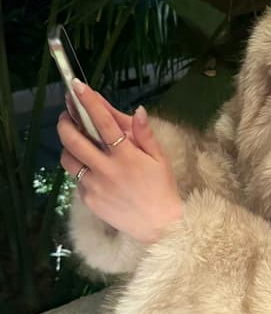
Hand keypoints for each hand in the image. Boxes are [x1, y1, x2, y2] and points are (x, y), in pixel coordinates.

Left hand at [58, 79, 183, 244]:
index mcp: (126, 156)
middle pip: (74, 140)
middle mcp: (106, 169)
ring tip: (75, 140)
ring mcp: (94, 185)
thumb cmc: (162, 188)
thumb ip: (145, 134)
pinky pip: (77, 178)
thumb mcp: (159, 159)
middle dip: (66, 122)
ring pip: (68, 160)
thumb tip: (138, 110)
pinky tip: (90, 166)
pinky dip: (80, 167)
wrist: (158, 226)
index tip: (77, 86)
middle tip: (66, 114)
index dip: (89, 102)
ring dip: (68, 146)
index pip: (104, 122)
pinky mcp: (88, 199)